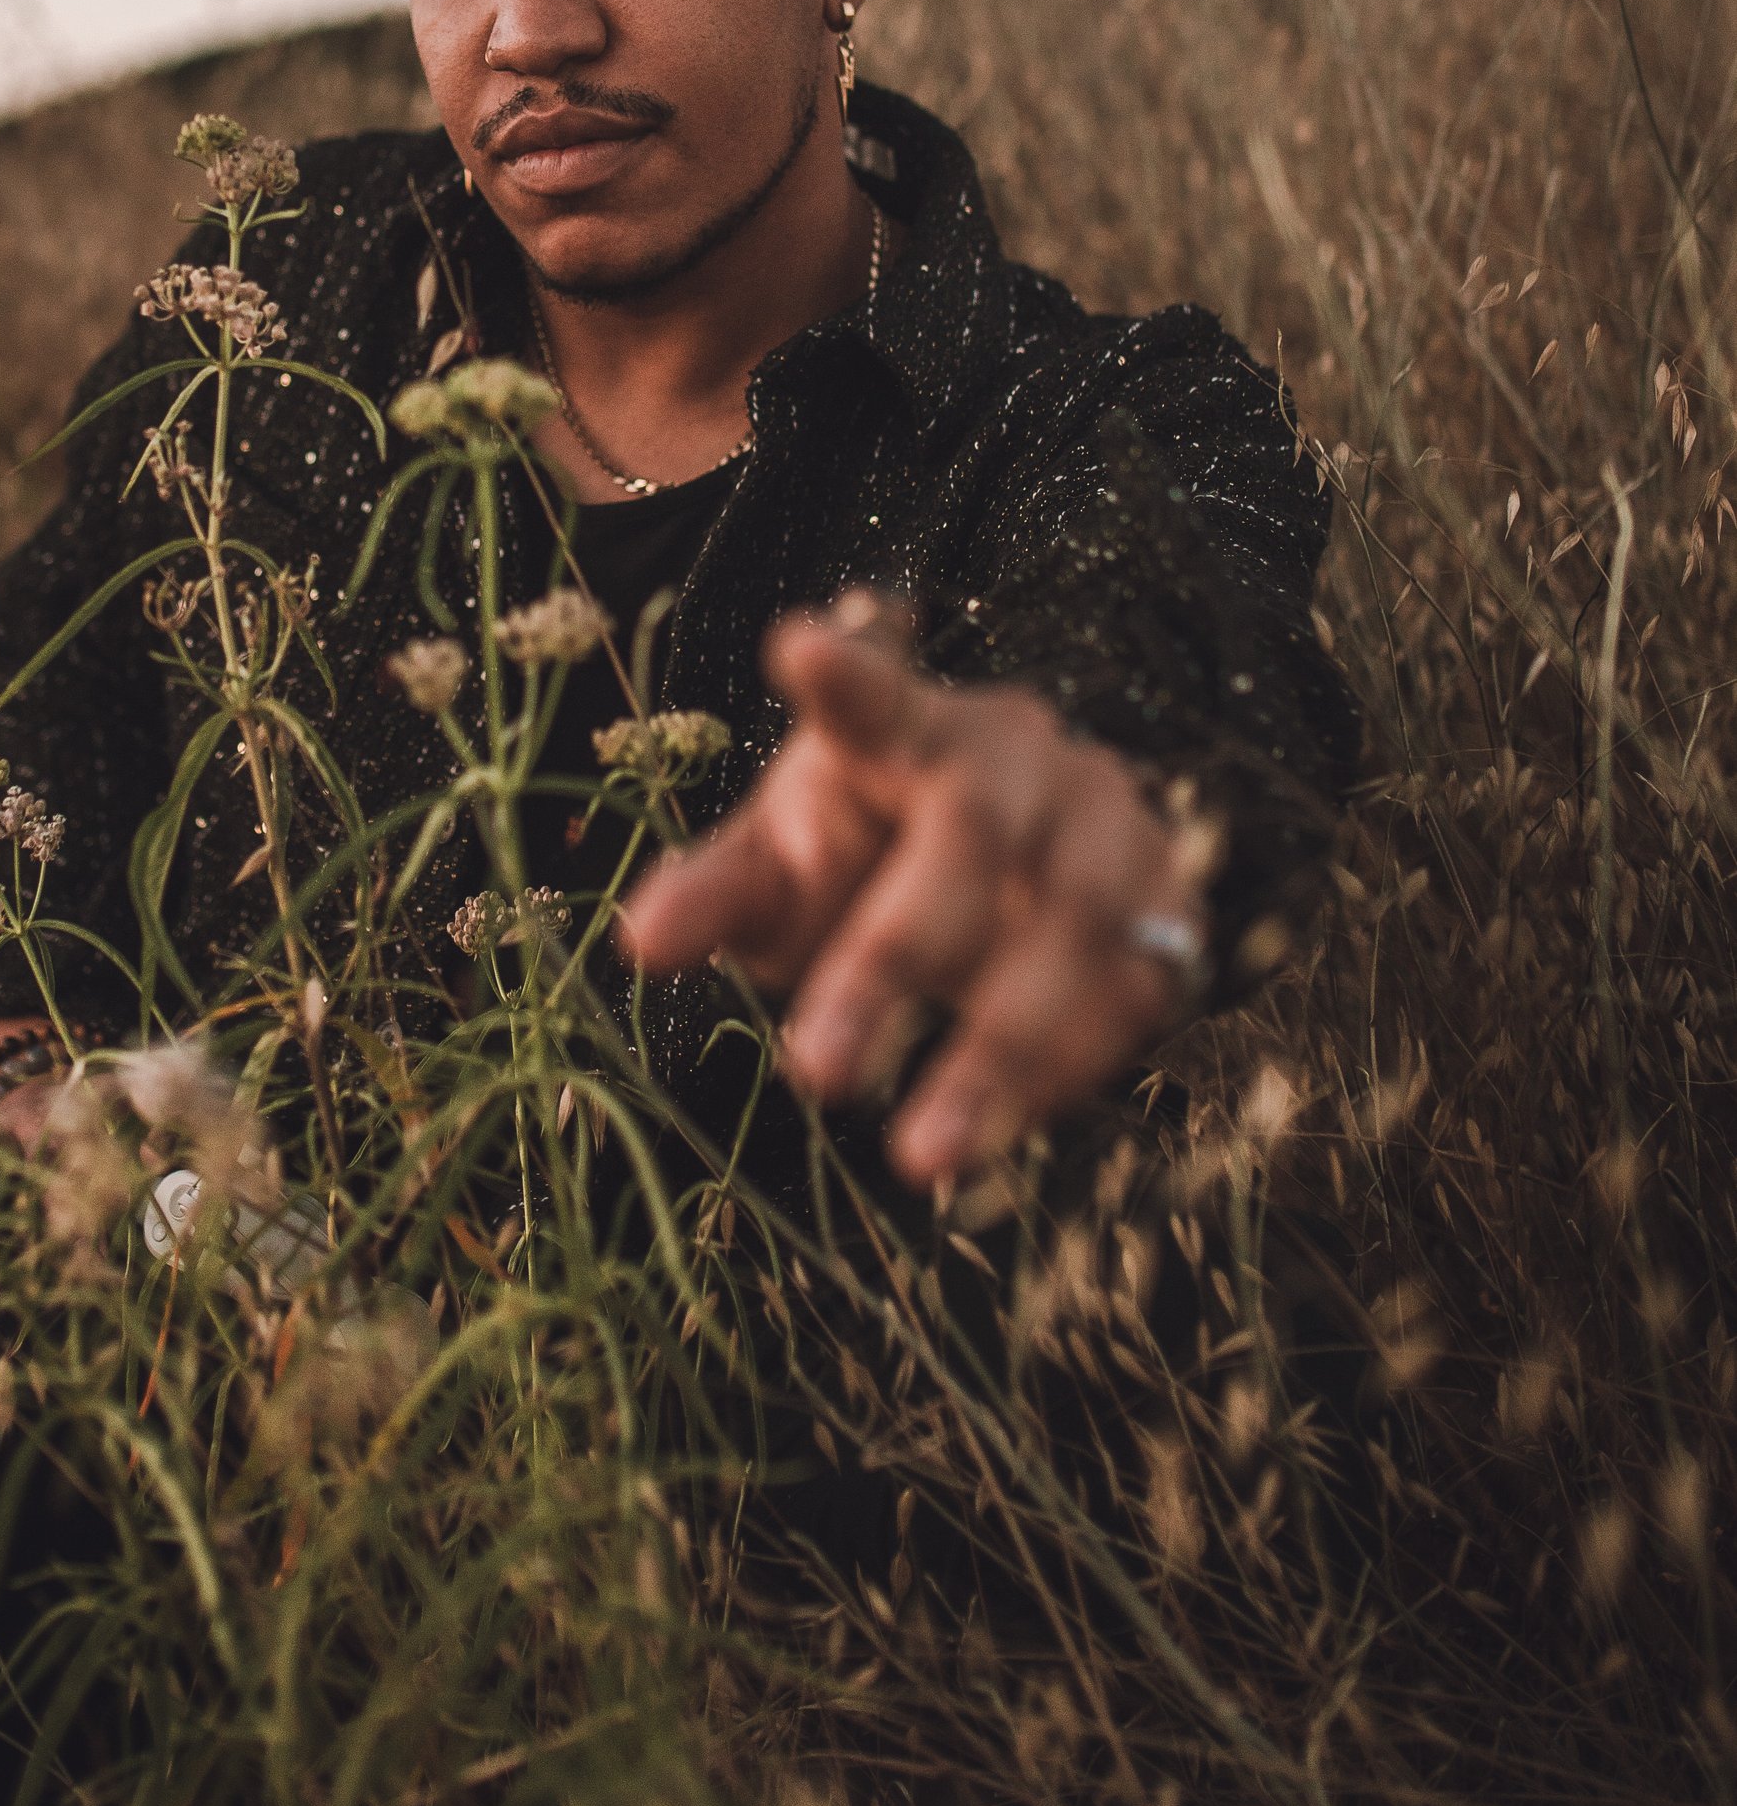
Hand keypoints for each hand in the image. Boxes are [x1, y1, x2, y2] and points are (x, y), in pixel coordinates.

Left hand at [617, 596, 1219, 1189]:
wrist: (1024, 875)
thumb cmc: (874, 856)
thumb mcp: (787, 868)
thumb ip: (718, 898)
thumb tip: (639, 943)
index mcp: (906, 730)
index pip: (873, 694)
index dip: (848, 672)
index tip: (801, 647)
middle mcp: (1015, 759)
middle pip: (965, 839)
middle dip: (890, 960)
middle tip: (814, 1072)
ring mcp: (1105, 824)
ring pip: (1069, 925)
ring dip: (997, 1049)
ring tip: (919, 1158)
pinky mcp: (1165, 903)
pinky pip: (1130, 990)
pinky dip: (1065, 1070)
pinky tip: (1000, 1135)